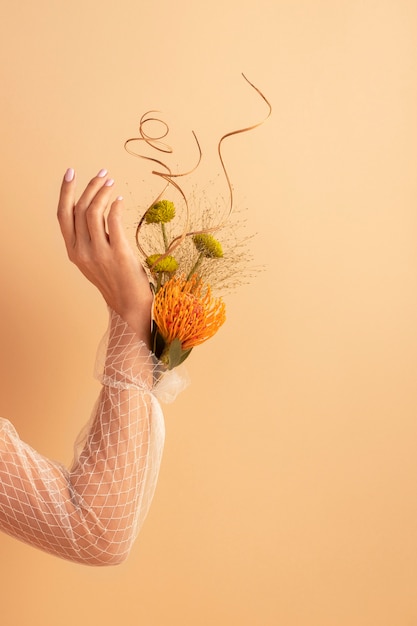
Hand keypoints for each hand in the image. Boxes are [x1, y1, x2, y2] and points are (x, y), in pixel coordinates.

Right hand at [57, 168, 152, 344]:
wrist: (129, 304)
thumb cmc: (115, 280)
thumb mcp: (94, 259)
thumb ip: (90, 238)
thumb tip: (96, 208)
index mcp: (73, 251)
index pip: (63, 215)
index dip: (65, 192)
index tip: (71, 173)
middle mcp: (82, 251)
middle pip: (78, 209)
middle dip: (89, 186)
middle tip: (103, 174)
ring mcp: (99, 253)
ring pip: (93, 212)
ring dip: (102, 193)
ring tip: (112, 184)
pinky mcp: (118, 254)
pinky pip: (113, 221)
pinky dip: (116, 206)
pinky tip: (121, 200)